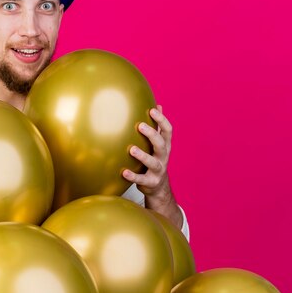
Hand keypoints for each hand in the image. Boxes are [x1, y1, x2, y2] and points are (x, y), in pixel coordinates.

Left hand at [122, 106, 182, 226]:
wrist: (159, 187)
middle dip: (152, 134)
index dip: (162, 120)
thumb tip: (158, 105)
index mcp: (165, 146)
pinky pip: (141, 179)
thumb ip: (157, 127)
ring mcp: (158, 171)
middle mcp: (163, 157)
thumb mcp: (159, 144)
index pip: (168, 131)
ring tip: (131, 149)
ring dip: (142, 156)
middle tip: (140, 125)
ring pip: (152, 163)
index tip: (153, 109)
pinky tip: (123, 172)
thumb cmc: (155, 159)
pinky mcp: (150, 182)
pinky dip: (133, 176)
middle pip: (161, 144)